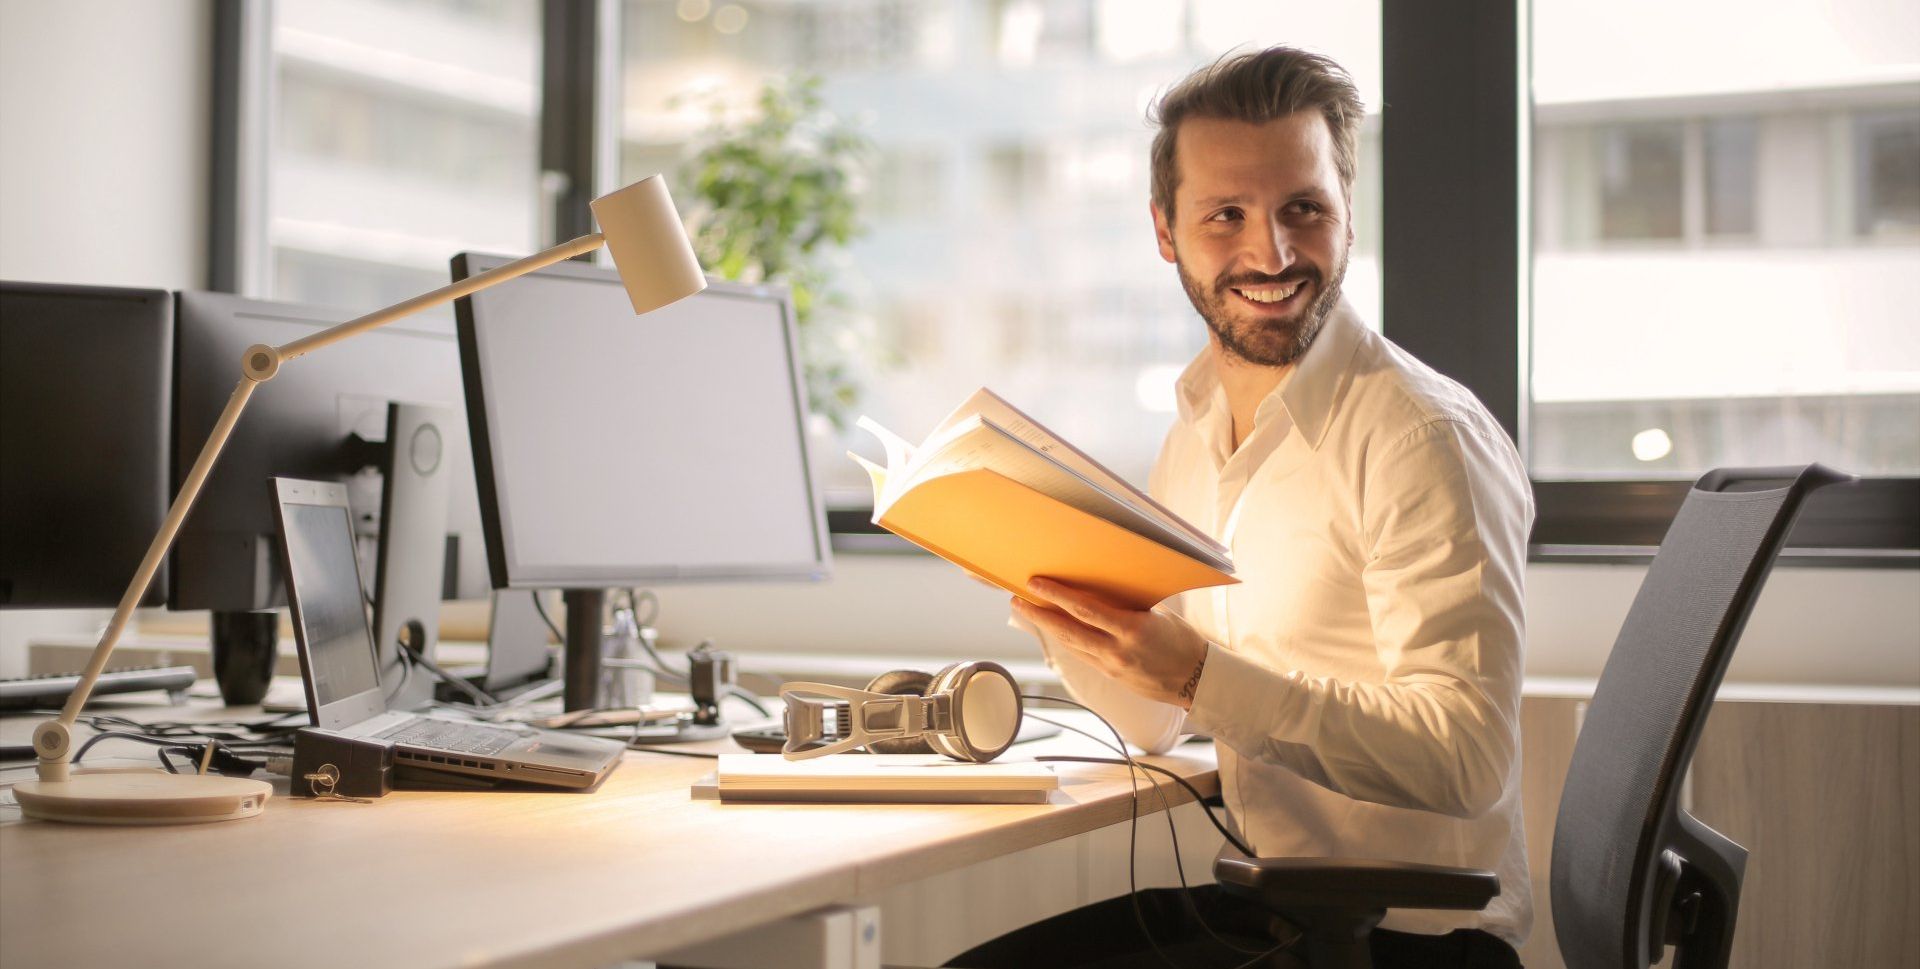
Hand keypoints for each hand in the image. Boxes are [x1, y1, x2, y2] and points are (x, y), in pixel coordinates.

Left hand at [1014, 577, 1210, 709]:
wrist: (1197, 680)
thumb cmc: (1183, 641)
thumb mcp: (1159, 615)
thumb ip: (1129, 603)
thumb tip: (1103, 586)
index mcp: (1132, 629)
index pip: (1085, 609)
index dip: (1056, 595)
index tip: (1035, 583)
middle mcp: (1117, 650)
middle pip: (1067, 630)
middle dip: (1038, 614)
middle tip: (1017, 600)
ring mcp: (1112, 666)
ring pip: (1070, 645)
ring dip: (1046, 628)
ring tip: (1028, 611)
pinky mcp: (1111, 676)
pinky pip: (1082, 654)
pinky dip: (1066, 640)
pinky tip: (1054, 628)